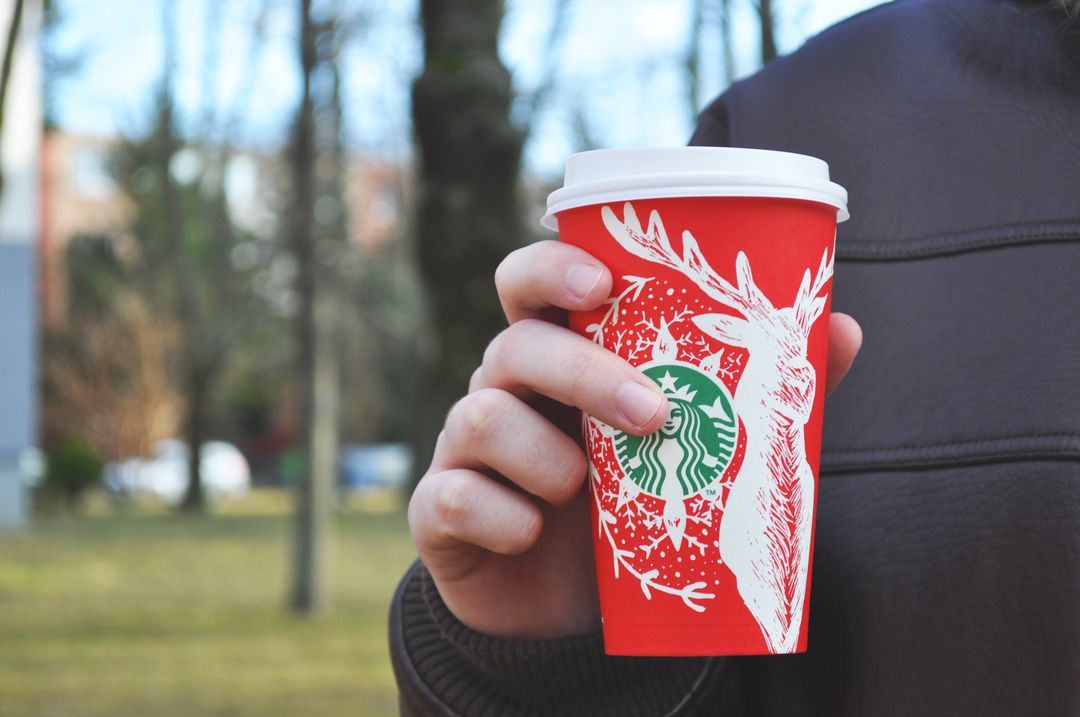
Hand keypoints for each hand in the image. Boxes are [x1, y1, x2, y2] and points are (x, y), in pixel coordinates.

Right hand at [408, 240, 862, 639]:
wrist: (569, 609)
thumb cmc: (629, 507)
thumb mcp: (692, 449)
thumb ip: (759, 391)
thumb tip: (842, 330)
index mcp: (559, 361)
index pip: (530, 284)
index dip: (552, 268)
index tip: (602, 285)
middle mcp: (504, 392)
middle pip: (512, 345)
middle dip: (581, 373)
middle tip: (651, 415)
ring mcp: (465, 451)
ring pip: (477, 415)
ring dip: (543, 454)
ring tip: (587, 491)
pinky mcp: (441, 512)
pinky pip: (450, 497)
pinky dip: (499, 515)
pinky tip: (533, 534)